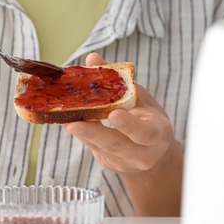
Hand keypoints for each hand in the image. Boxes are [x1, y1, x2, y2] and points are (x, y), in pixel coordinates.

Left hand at [63, 53, 174, 175]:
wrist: (153, 151)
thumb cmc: (147, 118)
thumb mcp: (141, 98)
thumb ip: (118, 81)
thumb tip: (92, 59)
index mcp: (158, 134)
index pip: (145, 132)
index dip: (129, 125)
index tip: (113, 114)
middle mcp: (143, 154)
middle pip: (117, 145)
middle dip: (94, 133)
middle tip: (73, 123)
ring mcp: (125, 163)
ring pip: (102, 149)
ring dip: (83, 133)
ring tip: (66, 120)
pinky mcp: (110, 164)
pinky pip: (94, 149)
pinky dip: (82, 135)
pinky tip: (71, 123)